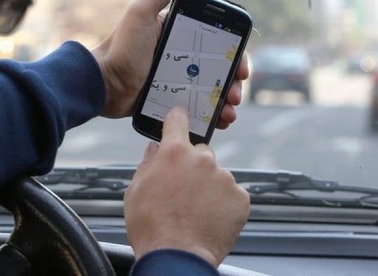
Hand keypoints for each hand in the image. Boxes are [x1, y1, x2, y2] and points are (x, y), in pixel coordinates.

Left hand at [92, 0, 248, 126]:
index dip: (235, 54)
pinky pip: (197, 108)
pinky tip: (219, 120)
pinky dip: (213, 114)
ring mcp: (177, 81)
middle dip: (234, 81)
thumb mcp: (140, 12)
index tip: (242, 66)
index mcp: (179, 35)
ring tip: (229, 110)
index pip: (217, 42)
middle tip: (235, 93)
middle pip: (219, 69)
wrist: (102, 85)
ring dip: (227, 101)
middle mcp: (181, 57)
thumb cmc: (120, 48)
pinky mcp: (170, 101)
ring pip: (212, 90)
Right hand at [124, 107, 249, 266]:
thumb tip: (155, 148)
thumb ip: (148, 164)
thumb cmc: (151, 227)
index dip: (177, 120)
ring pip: (217, 175)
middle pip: (201, 152)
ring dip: (209, 187)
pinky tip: (211, 219)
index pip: (178, 120)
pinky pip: (232, 194)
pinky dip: (224, 204)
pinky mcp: (241, 197)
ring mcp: (224, 178)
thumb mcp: (136, 191)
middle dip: (193, 166)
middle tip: (183, 191)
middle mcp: (203, 159)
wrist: (177, 257)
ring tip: (196, 212)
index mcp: (174, 153)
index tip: (179, 120)